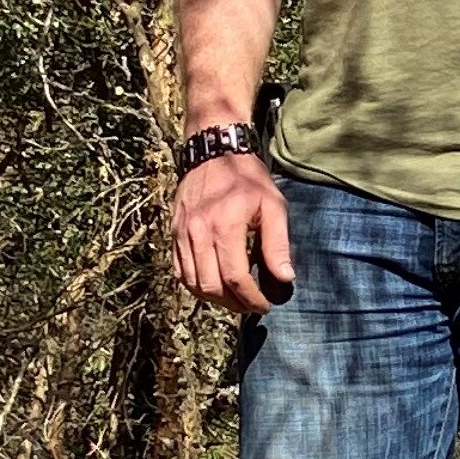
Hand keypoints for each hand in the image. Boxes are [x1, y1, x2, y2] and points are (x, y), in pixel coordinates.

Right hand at [170, 154, 293, 315]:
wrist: (213, 152)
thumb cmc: (247, 179)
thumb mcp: (273, 205)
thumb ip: (278, 243)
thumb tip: (285, 278)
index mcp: (225, 226)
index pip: (236, 278)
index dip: (251, 298)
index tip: (265, 306)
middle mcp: (198, 232)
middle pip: (211, 286)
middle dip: (233, 304)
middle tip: (251, 306)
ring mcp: (182, 234)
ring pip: (192, 283)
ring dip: (214, 298)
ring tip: (235, 300)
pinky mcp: (174, 233)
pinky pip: (179, 271)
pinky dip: (195, 286)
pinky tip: (214, 287)